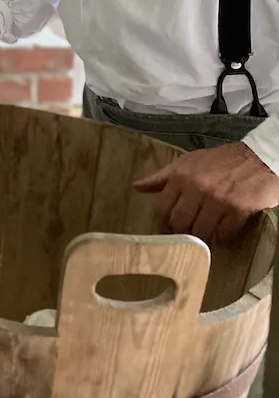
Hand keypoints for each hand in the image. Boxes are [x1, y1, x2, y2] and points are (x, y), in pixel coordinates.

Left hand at [134, 142, 278, 241]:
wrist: (259, 158)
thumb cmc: (222, 160)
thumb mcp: (189, 162)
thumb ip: (163, 176)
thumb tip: (138, 187)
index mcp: (181, 175)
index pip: (162, 208)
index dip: (164, 223)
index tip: (168, 230)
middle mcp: (197, 187)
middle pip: (180, 223)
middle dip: (183, 233)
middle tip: (189, 235)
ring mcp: (217, 199)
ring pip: (201, 232)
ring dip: (203, 239)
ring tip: (207, 236)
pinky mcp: (238, 209)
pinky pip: (224, 235)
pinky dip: (223, 239)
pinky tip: (224, 234)